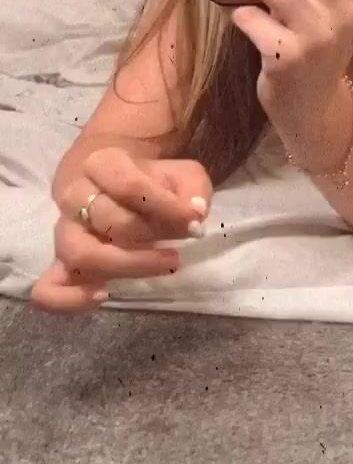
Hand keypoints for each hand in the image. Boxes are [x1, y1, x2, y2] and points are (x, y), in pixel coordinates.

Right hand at [31, 147, 212, 313]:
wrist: (114, 184)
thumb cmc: (151, 182)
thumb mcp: (180, 174)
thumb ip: (193, 189)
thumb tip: (195, 213)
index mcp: (102, 163)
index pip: (128, 185)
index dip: (165, 206)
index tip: (194, 221)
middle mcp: (74, 196)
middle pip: (108, 220)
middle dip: (151, 234)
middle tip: (179, 245)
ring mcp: (64, 232)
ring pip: (78, 253)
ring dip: (124, 264)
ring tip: (161, 266)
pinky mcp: (59, 266)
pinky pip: (47, 289)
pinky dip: (70, 299)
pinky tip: (104, 294)